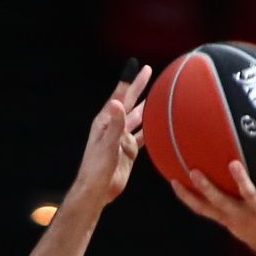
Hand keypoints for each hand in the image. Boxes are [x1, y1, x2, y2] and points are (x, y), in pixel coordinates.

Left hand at [70, 64, 151, 206]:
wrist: (97, 190)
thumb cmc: (97, 167)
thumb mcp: (107, 144)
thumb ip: (114, 124)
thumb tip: (118, 102)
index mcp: (105, 121)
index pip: (121, 96)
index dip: (130, 81)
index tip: (138, 66)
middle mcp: (114, 127)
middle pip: (130, 103)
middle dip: (139, 88)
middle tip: (149, 72)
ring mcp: (122, 139)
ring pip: (137, 119)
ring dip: (146, 107)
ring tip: (157, 96)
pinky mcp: (128, 151)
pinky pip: (142, 136)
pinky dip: (150, 130)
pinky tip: (158, 125)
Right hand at [170, 157, 255, 255]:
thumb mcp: (239, 221)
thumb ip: (228, 204)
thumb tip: (218, 182)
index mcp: (230, 218)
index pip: (203, 208)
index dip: (187, 197)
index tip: (173, 180)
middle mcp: (241, 214)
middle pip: (220, 201)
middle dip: (206, 188)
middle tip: (192, 172)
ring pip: (248, 194)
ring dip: (240, 180)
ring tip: (233, 164)